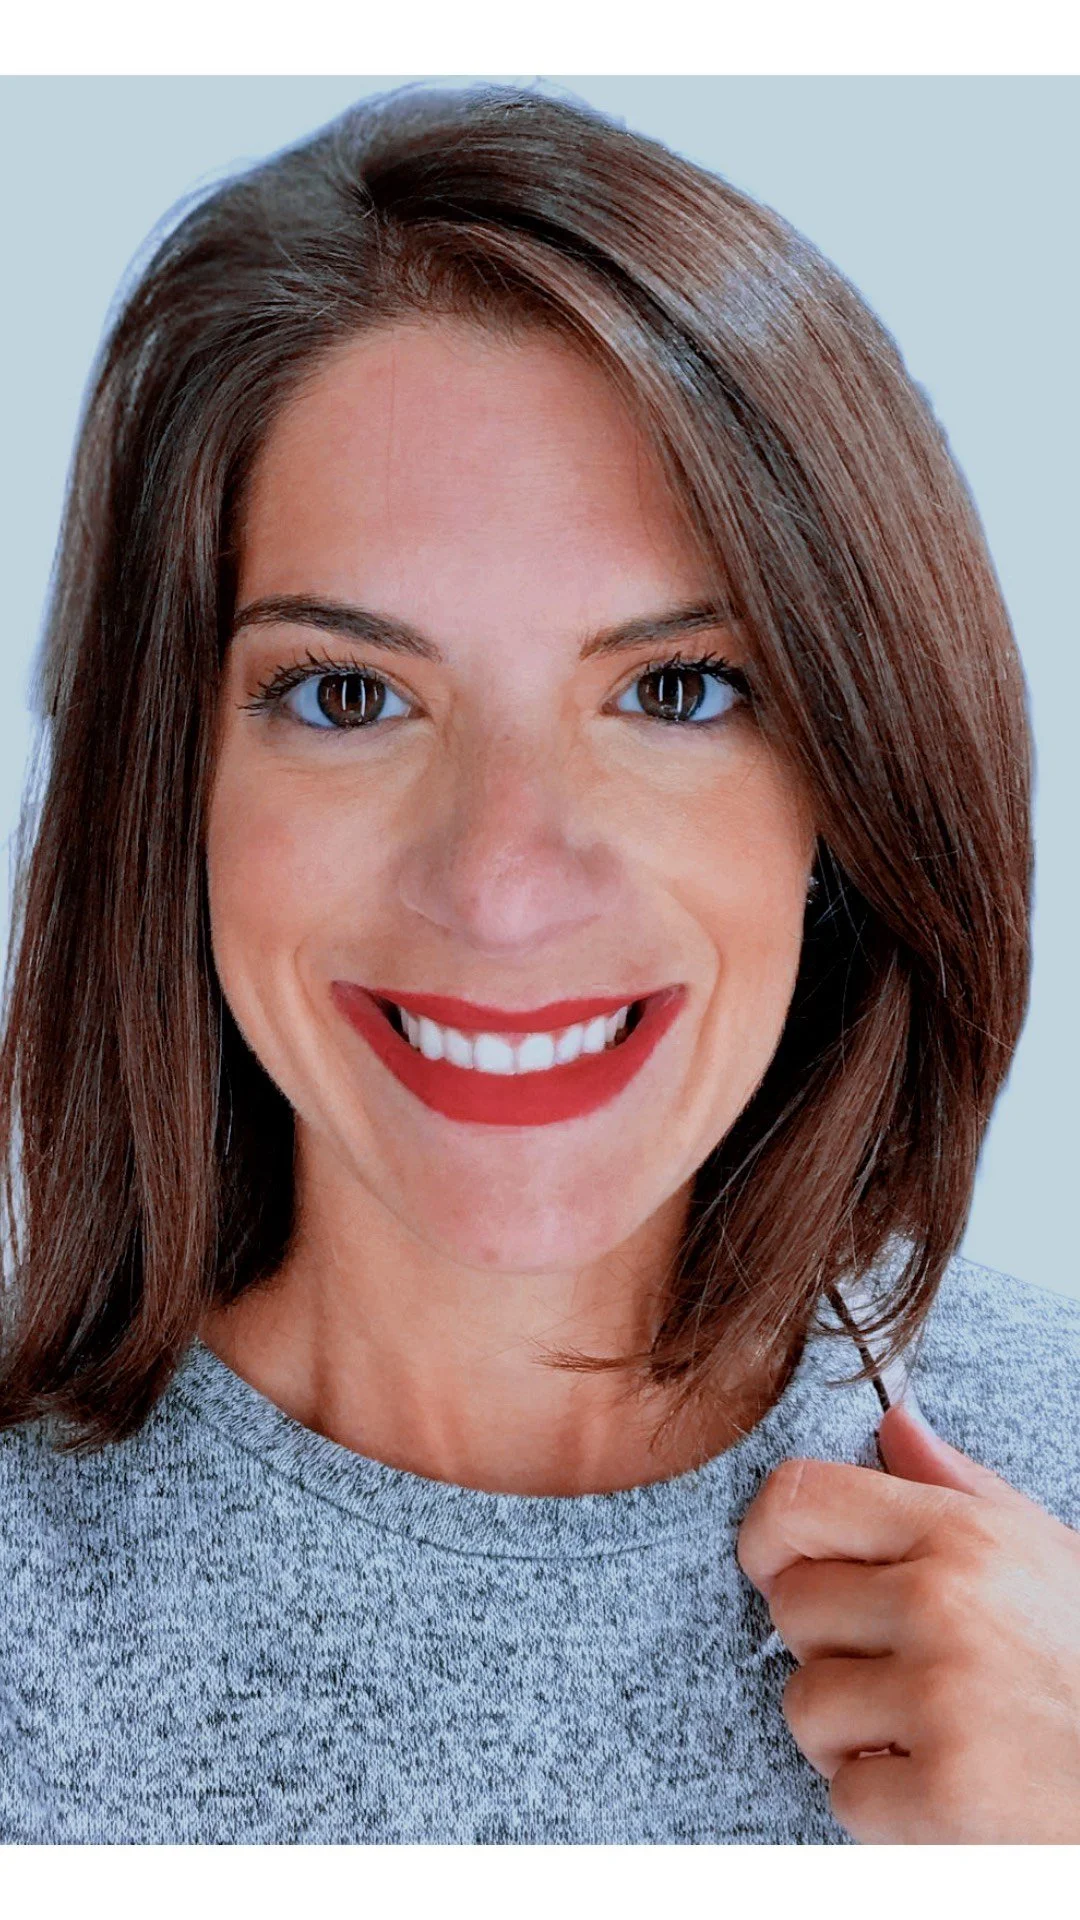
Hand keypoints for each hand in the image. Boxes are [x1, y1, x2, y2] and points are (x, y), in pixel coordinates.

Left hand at [735, 1401, 1079, 1841]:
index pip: (800, 1499)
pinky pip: (844, 1794)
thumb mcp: (1049, 1556)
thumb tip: (893, 1423)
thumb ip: (960, 1489)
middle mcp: (942, 1603)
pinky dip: (886, 1812)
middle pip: (791, 1606)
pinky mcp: (944, 1796)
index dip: (769, 1537)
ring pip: (805, 1705)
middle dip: (829, 1649)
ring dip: (849, 1737)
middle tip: (898, 1676)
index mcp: (964, 1535)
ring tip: (924, 1738)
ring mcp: (940, 1700)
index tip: (780, 1571)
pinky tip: (946, 1794)